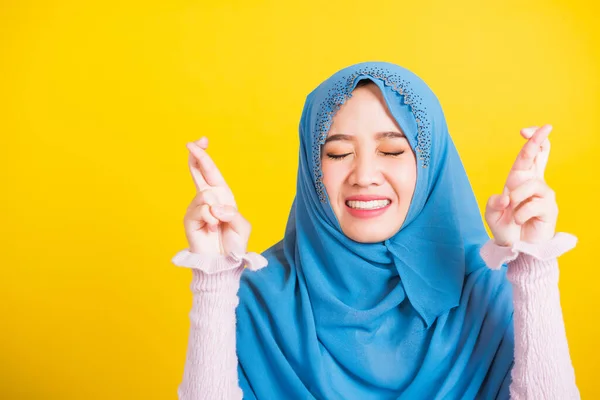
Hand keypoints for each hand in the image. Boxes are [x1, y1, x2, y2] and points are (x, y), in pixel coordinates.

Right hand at [183, 137, 251, 254]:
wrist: (224, 263)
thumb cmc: (233, 245)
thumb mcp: (242, 226)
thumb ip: (233, 214)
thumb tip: (215, 207)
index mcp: (221, 197)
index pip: (211, 173)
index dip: (205, 157)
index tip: (201, 141)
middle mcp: (207, 200)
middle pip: (199, 172)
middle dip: (197, 157)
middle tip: (191, 143)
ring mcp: (197, 209)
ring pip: (205, 195)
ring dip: (216, 209)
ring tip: (217, 224)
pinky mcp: (190, 219)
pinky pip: (202, 209)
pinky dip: (210, 218)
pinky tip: (210, 228)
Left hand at [485, 125, 557, 245]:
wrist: (515, 247)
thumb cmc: (505, 228)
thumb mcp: (492, 214)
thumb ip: (494, 203)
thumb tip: (505, 196)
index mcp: (520, 179)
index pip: (528, 155)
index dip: (531, 140)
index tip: (525, 131)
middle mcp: (534, 183)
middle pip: (541, 155)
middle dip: (540, 140)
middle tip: (546, 127)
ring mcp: (544, 195)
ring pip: (530, 185)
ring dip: (517, 198)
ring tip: (512, 212)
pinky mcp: (550, 208)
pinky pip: (532, 205)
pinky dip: (520, 214)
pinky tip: (519, 220)